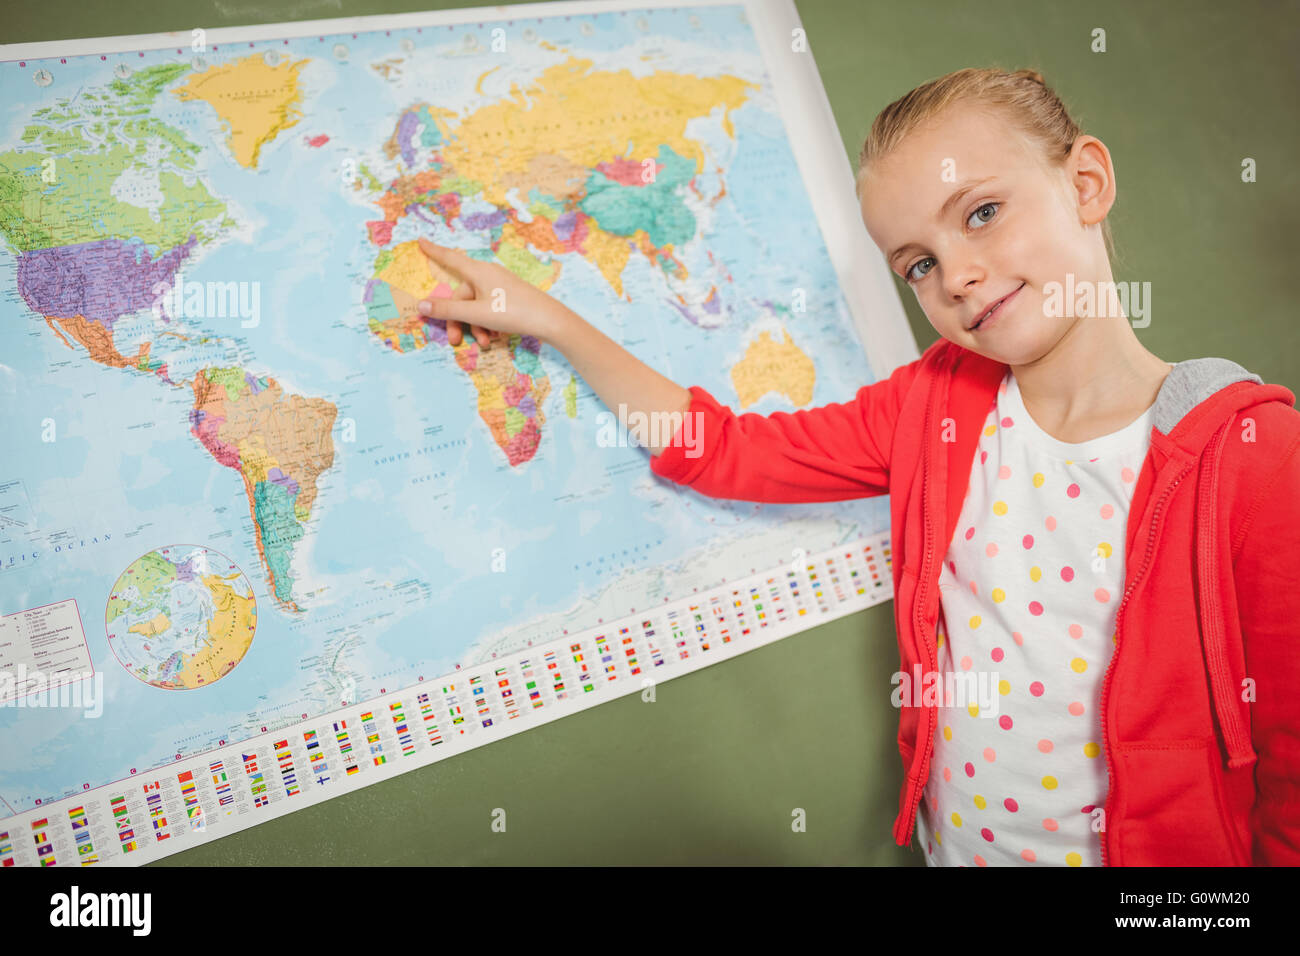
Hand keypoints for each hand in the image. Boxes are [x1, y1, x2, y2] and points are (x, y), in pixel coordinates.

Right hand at [416, 238, 570, 347]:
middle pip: (461, 295)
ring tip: (484, 342)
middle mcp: (487, 275)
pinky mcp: (509, 297)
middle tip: (455, 340)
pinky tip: (495, 338)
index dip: (434, 251)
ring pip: (476, 306)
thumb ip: (448, 311)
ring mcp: (500, 286)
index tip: (420, 240)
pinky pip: (489, 308)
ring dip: (475, 325)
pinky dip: (488, 323)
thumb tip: (421, 306)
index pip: (450, 258)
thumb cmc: (513, 312)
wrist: (550, 320)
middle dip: (458, 319)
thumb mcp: (477, 313)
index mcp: (478, 272)